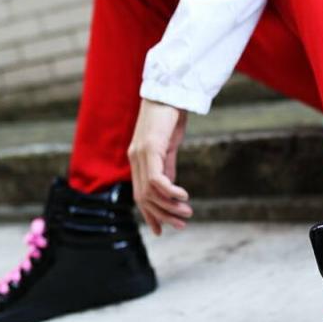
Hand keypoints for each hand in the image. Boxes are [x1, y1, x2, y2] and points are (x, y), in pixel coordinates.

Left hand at [127, 98, 192, 235]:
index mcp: (138, 159)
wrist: (170, 91)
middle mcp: (135, 159)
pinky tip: (183, 195)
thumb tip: (169, 188)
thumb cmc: (170, 115)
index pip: (140, 195)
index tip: (162, 230)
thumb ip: (167, 166)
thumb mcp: (169, 145)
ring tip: (187, 212)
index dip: (150, 215)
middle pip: (143, 198)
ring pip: (150, 192)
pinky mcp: (150, 148)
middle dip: (162, 215)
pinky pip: (157, 179)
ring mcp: (140, 154)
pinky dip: (170, 191)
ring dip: (169, 206)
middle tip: (182, 224)